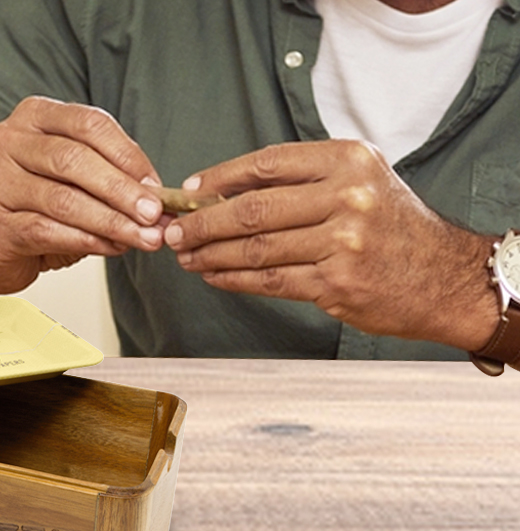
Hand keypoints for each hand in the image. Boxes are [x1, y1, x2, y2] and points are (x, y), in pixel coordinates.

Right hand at [0, 96, 169, 295]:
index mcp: (34, 116)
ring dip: (111, 221)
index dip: (128, 155)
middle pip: (74, 159)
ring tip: (142, 238)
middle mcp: (7, 141)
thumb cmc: (38, 205)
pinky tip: (111, 247)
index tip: (157, 186)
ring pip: (63, 199)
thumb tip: (159, 199)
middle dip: (121, 189)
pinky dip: (87, 241)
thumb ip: (110, 178)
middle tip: (154, 215)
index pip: (89, 124)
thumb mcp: (75, 180)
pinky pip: (47, 230)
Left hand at [164, 140, 499, 350]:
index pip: (266, 164)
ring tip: (185, 257)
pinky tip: (213, 276)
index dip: (220, 178)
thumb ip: (301, 181)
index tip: (188, 192)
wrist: (443, 275)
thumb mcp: (359, 182)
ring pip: (255, 248)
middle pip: (252, 209)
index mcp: (348, 161)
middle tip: (171, 232)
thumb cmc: (392, 226)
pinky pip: (269, 280)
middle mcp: (347, 197)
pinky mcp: (336, 284)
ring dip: (210, 254)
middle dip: (202, 223)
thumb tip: (222, 192)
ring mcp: (342, 242)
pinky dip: (233, 279)